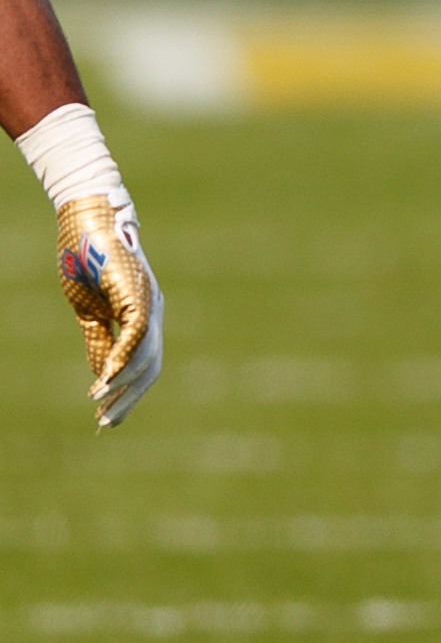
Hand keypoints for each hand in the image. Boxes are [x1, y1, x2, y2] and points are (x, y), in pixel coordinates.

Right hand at [55, 194, 163, 428]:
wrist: (85, 219)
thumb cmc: (85, 260)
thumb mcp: (89, 310)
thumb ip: (99, 339)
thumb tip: (103, 375)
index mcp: (143, 316)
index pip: (143, 364)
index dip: (128, 392)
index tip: (108, 416)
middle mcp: (153, 312)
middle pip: (150, 367)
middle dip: (130, 398)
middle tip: (107, 423)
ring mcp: (150, 303)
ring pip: (147, 355)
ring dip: (123, 383)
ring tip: (100, 403)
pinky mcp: (139, 294)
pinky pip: (137, 335)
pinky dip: (123, 359)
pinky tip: (107, 378)